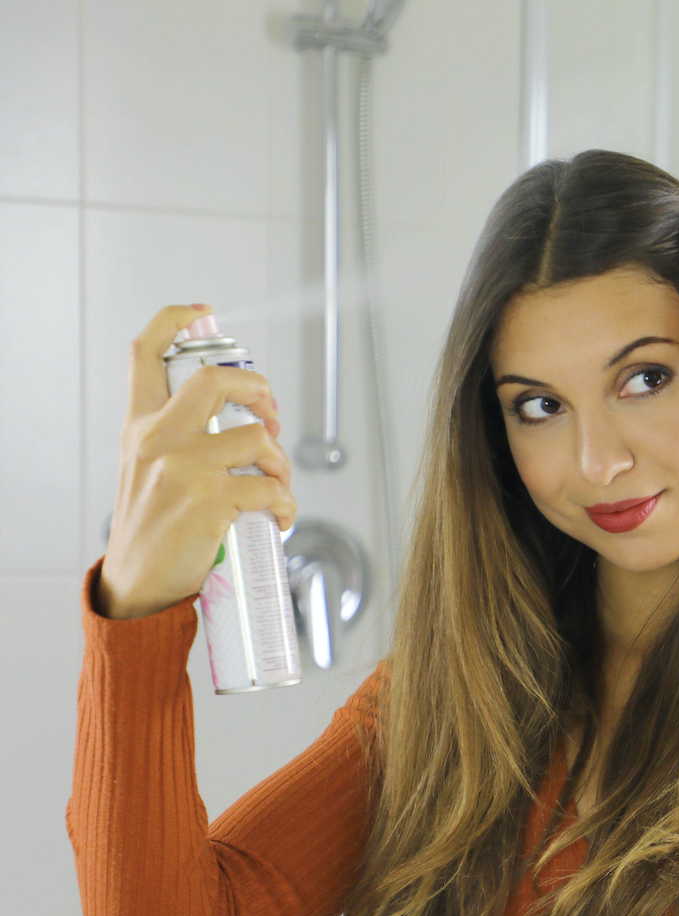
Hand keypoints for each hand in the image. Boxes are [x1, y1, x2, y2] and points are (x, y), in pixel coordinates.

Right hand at [98, 304, 291, 620]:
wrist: (137, 583)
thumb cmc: (152, 527)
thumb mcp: (145, 469)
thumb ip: (176, 438)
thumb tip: (237, 422)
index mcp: (139, 426)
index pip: (145, 355)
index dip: (174, 322)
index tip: (202, 314)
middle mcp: (156, 439)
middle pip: (215, 380)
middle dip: (259, 389)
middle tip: (270, 415)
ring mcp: (182, 467)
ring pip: (256, 437)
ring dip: (280, 462)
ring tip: (276, 485)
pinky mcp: (209, 500)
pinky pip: (270, 487)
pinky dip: (286, 504)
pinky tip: (278, 517)